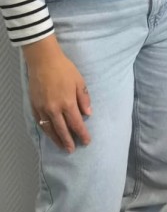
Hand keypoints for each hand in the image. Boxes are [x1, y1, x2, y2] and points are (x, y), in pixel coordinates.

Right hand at [23, 36, 91, 152]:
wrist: (44, 62)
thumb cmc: (65, 70)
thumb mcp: (80, 81)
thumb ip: (84, 98)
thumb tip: (88, 113)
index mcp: (67, 103)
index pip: (76, 123)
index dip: (82, 133)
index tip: (87, 141)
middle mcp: (54, 109)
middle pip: (62, 130)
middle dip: (69, 141)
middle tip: (73, 149)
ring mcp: (42, 109)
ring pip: (50, 129)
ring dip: (56, 139)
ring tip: (62, 147)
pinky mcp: (34, 107)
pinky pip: (40, 123)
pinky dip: (46, 131)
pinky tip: (50, 134)